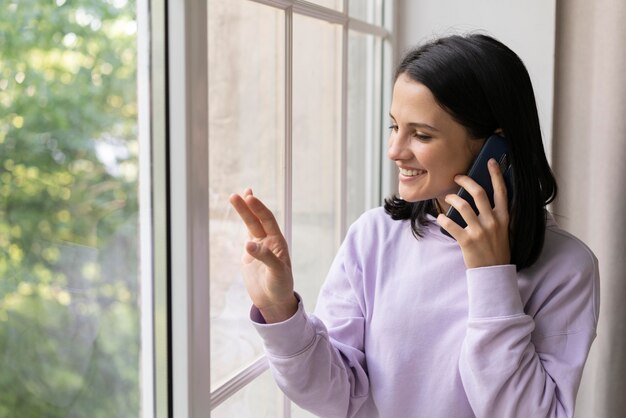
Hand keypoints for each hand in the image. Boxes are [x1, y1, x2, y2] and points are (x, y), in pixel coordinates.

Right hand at [229, 189, 297, 322]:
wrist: (274, 301)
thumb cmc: (280, 286)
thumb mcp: (277, 272)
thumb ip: (265, 257)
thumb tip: (248, 244)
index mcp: (278, 242)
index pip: (267, 220)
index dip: (258, 208)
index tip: (249, 197)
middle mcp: (268, 241)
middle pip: (256, 220)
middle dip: (247, 207)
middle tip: (236, 195)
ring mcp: (258, 247)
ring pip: (250, 225)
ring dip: (244, 212)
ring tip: (234, 197)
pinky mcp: (249, 255)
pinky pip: (246, 236)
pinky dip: (243, 225)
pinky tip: (241, 213)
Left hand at [436, 159, 510, 268]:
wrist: (494, 272)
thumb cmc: (496, 248)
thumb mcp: (502, 229)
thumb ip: (494, 214)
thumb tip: (480, 196)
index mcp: (504, 217)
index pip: (502, 191)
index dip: (496, 174)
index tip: (490, 161)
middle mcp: (493, 222)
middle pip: (478, 193)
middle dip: (465, 181)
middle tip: (457, 177)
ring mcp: (480, 231)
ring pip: (462, 205)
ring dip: (451, 199)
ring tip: (448, 198)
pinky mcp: (467, 241)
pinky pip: (450, 224)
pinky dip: (442, 219)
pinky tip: (440, 218)